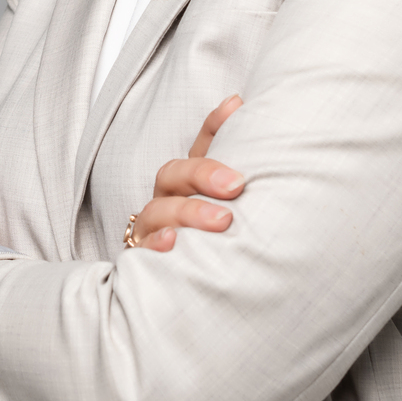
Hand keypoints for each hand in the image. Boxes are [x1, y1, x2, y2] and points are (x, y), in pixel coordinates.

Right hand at [127, 94, 245, 252]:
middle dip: (202, 174)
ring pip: (157, 211)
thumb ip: (247, 170)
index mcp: (188, 186)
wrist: (190, 293)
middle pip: (172, 175)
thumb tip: (259, 120)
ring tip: (222, 220)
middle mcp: (167, 202)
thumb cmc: (214, 244)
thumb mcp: (233, 207)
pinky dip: (156, 244)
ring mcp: (152, 231)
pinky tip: (172, 243)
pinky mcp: (144, 261)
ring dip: (189, 212)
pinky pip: (142, 250)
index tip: (236, 107)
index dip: (215, 125)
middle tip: (236, 185)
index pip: (198, 148)